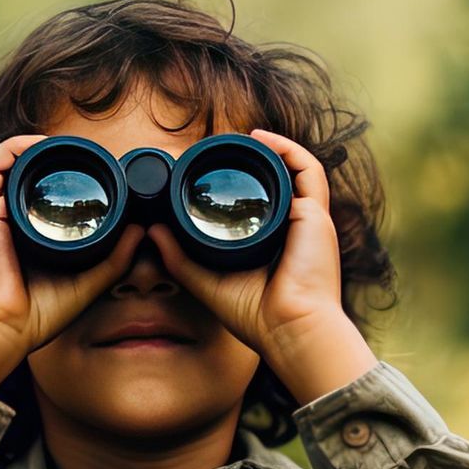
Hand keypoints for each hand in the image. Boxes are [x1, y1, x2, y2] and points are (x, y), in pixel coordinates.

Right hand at [0, 134, 144, 392]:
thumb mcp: (86, 284)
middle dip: (48, 158)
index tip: (89, 172)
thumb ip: (114, 259)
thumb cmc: (34, 317)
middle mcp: (3, 223)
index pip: (36, 197)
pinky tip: (37, 147)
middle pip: (21, 176)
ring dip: (30, 148)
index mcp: (22, 239)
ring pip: (4, 165)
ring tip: (62, 146)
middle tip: (81, 155)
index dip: (59, 178)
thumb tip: (140, 229)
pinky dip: (10, 150)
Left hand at [146, 128, 376, 403]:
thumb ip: (179, 257)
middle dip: (256, 160)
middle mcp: (294, 227)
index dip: (242, 182)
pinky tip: (262, 140)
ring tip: (246, 138)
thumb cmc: (257, 316)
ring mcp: (308, 219)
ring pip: (295, 170)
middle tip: (224, 150)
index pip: (262, 202)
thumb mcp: (207, 282)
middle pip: (279, 181)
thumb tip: (152, 229)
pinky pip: (309, 170)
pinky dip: (288, 149)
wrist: (290, 330)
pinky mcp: (316, 215)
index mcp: (275, 242)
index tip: (214, 170)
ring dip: (272, 148)